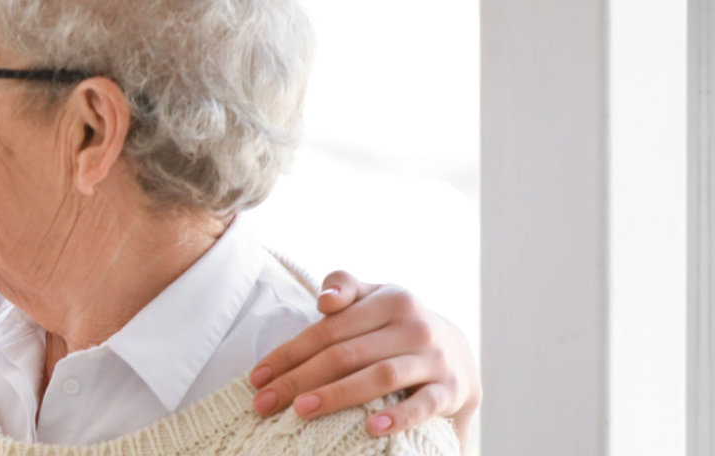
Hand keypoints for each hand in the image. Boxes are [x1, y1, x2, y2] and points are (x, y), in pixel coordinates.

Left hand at [249, 271, 479, 449]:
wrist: (457, 352)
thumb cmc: (397, 324)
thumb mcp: (375, 296)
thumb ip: (344, 286)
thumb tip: (324, 301)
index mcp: (391, 300)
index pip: (329, 329)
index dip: (290, 353)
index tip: (257, 377)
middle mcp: (414, 326)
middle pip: (346, 354)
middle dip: (300, 379)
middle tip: (265, 403)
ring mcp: (433, 358)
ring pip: (380, 376)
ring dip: (338, 394)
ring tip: (301, 410)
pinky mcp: (450, 389)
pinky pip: (423, 404)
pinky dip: (399, 417)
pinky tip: (371, 427)